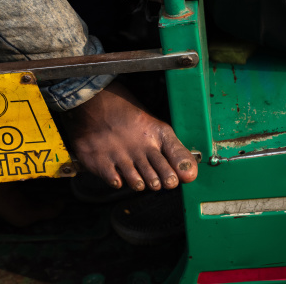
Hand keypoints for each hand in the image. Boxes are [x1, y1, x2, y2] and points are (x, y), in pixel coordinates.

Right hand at [62, 82, 197, 190]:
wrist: (95, 104)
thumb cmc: (128, 118)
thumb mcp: (157, 129)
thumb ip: (176, 152)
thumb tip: (191, 176)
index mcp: (156, 136)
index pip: (174, 160)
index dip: (176, 173)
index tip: (174, 178)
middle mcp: (138, 147)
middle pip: (156, 177)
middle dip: (159, 182)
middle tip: (156, 180)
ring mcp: (118, 155)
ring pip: (137, 183)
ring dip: (139, 183)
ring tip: (137, 177)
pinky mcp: (100, 161)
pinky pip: (115, 182)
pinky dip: (118, 181)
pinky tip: (118, 174)